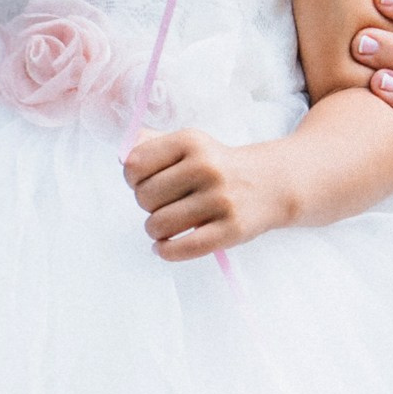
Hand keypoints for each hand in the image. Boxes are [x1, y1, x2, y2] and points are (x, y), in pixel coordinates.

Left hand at [123, 126, 290, 263]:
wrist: (271, 184)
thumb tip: (121, 157)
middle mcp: (206, 167)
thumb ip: (153, 144)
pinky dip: (166, 251)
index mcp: (191, 141)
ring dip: (155, 230)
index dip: (133, 179)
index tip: (144, 183)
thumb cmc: (219, 165)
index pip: (135, 164)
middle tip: (162, 205)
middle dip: (146, 205)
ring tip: (165, 226)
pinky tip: (165, 247)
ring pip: (159, 225)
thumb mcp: (190, 144)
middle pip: (144, 197)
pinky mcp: (231, 230)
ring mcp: (220, 199)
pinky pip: (183, 248)